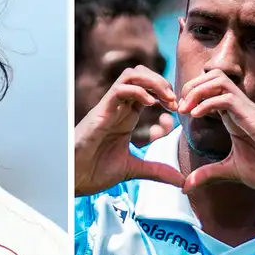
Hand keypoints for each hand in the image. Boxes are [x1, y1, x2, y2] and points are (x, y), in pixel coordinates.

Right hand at [75, 66, 184, 195]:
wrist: (73, 179)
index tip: (178, 109)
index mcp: (126, 117)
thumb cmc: (94, 172)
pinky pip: (119, 89)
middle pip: (140, 74)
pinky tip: (151, 105)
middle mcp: (118, 108)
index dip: (165, 94)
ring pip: (131, 74)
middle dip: (161, 81)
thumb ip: (156, 171)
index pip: (147, 89)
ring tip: (165, 98)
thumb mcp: (133, 170)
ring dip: (152, 81)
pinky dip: (138, 91)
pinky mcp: (100, 112)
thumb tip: (181, 180)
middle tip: (174, 101)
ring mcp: (109, 108)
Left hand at [177, 69, 254, 194]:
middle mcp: (241, 108)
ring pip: (220, 80)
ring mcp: (249, 110)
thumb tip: (185, 187)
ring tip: (185, 110)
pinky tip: (196, 115)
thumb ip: (207, 174)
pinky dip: (207, 103)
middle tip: (179, 108)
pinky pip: (228, 99)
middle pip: (213, 77)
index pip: (210, 90)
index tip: (178, 112)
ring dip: (197, 90)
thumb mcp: (230, 172)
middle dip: (190, 87)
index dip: (191, 95)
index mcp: (234, 117)